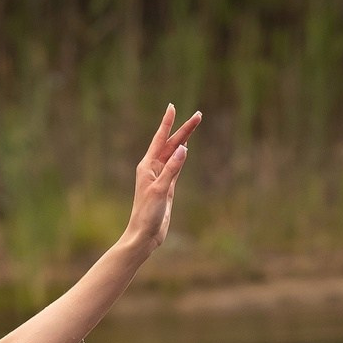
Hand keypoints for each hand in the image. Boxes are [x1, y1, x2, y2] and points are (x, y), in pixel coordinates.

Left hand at [124, 104, 201, 251]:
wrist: (144, 235)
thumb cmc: (147, 214)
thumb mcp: (160, 190)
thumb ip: (172, 170)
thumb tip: (183, 149)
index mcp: (148, 166)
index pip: (160, 139)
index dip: (167, 123)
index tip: (172, 107)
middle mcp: (153, 168)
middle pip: (171, 144)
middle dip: (184, 130)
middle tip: (199, 115)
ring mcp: (160, 177)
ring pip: (174, 153)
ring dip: (184, 140)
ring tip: (193, 126)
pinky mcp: (167, 187)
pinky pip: (176, 166)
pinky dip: (181, 156)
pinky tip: (184, 150)